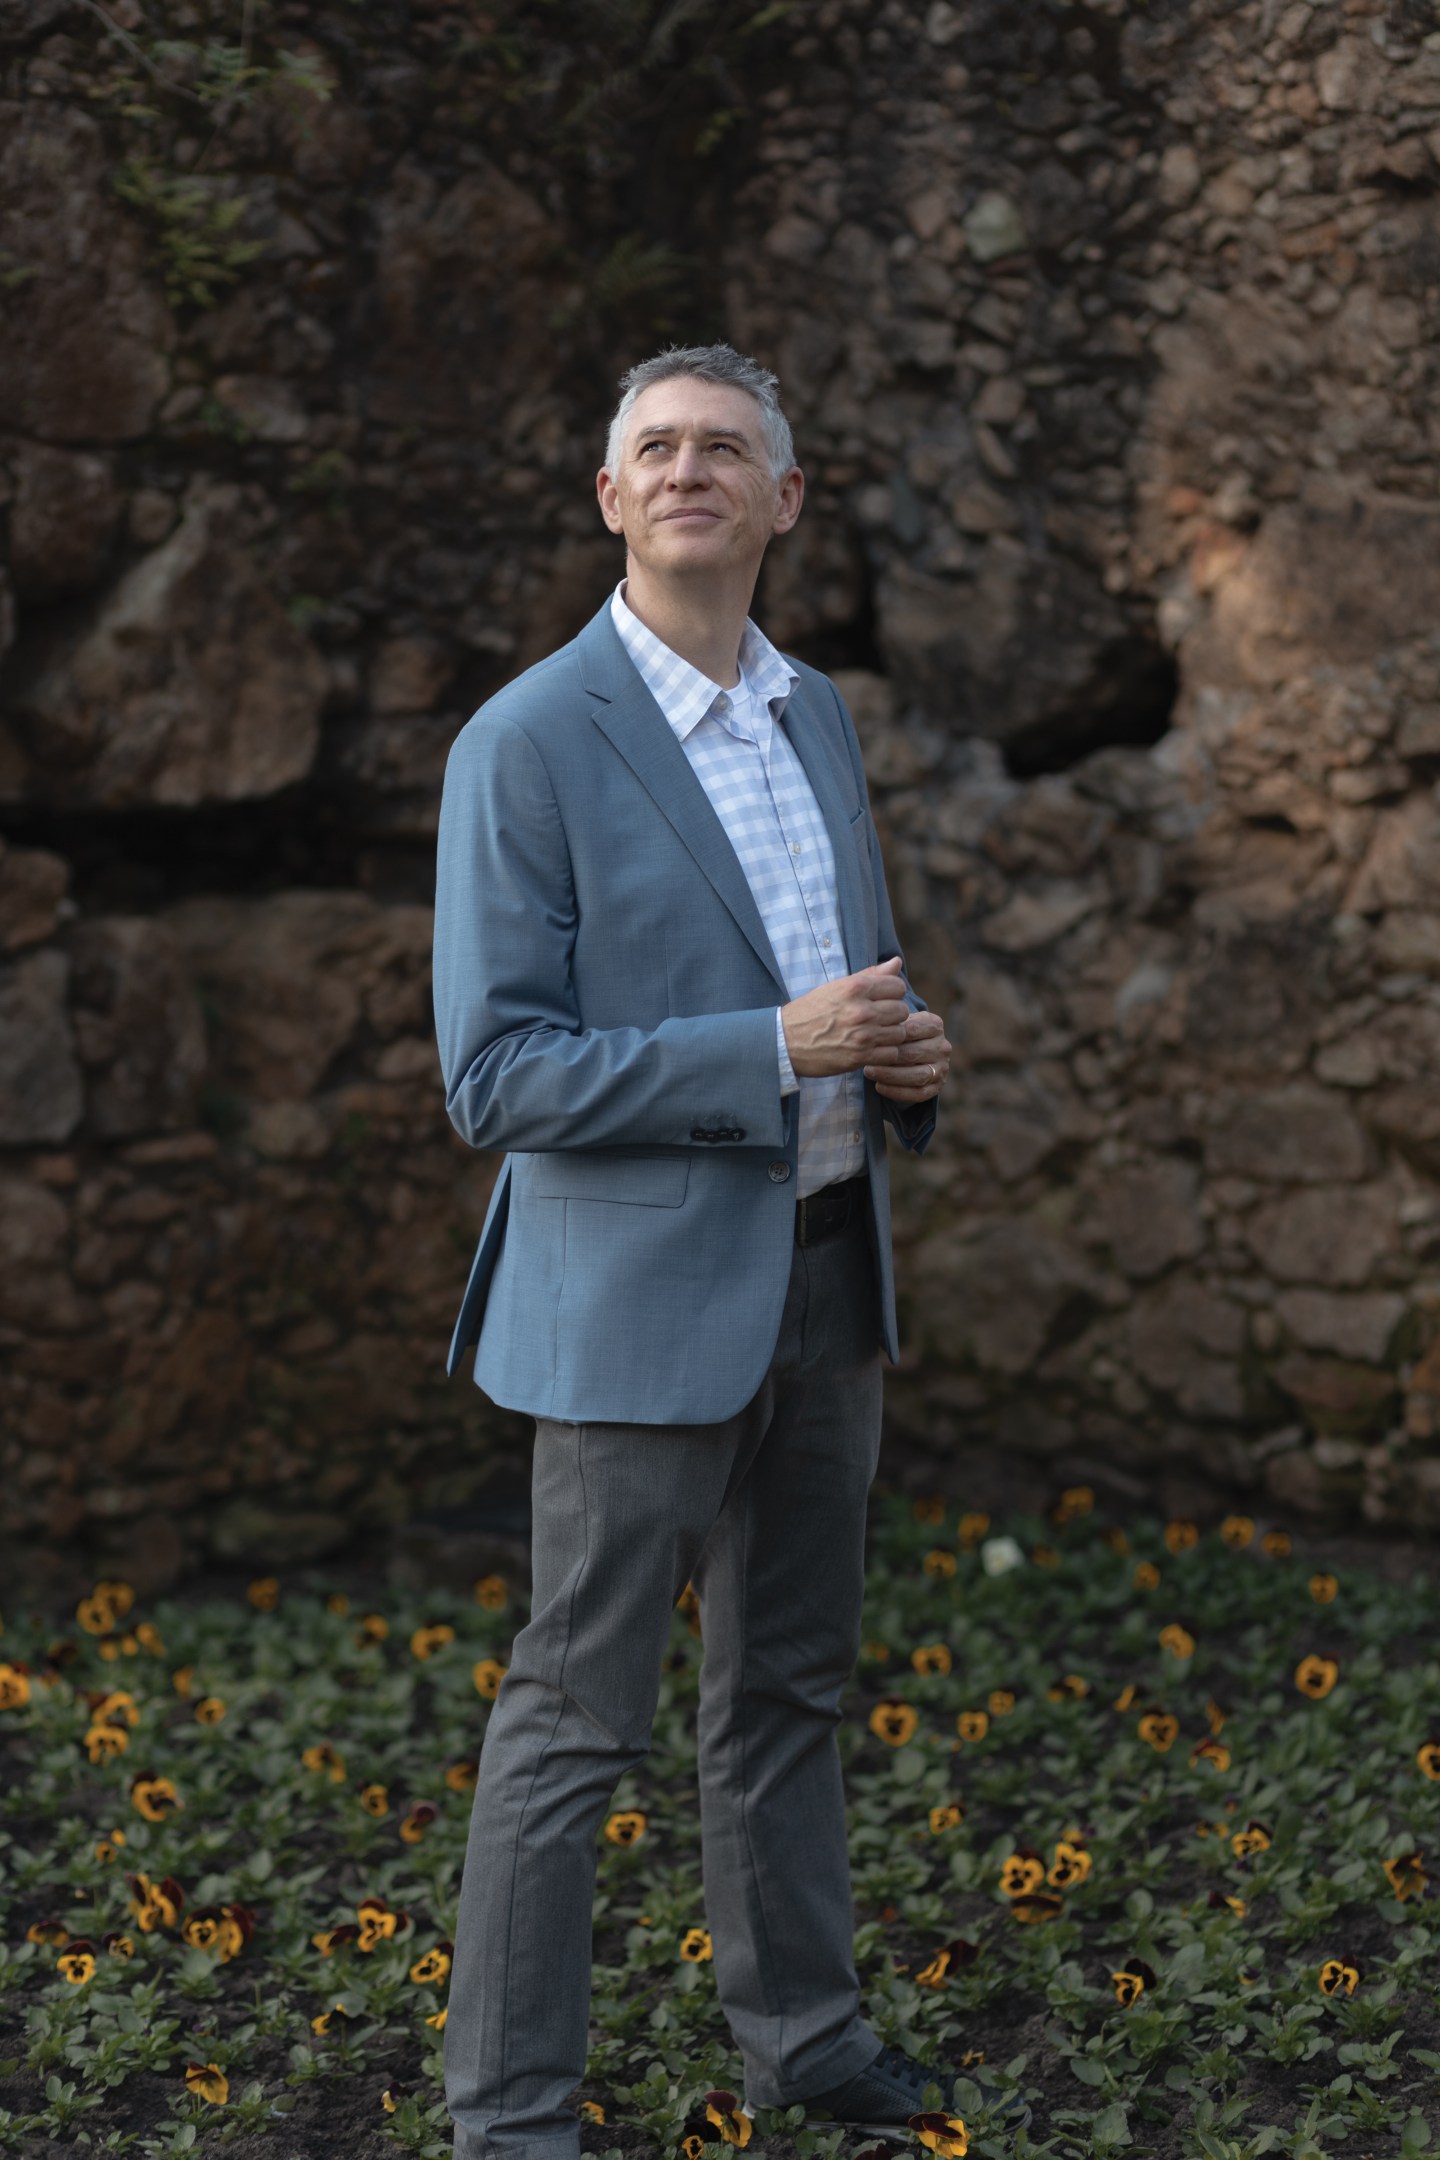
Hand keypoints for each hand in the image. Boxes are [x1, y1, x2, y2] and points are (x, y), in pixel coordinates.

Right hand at [781, 957, 909, 1077]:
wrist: (785, 1042)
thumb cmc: (810, 1012)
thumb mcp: (836, 987)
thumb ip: (870, 975)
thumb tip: (897, 961)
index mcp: (855, 988)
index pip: (897, 985)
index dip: (892, 993)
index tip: (881, 1000)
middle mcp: (861, 1010)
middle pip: (902, 1010)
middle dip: (893, 1014)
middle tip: (878, 1019)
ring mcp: (862, 1035)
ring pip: (900, 1032)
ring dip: (891, 1034)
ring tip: (875, 1034)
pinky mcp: (861, 1057)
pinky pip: (892, 1053)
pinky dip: (885, 1052)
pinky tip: (872, 1048)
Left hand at [864, 1007, 951, 1103]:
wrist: (913, 1053)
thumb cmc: (900, 1035)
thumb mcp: (898, 1023)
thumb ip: (891, 1024)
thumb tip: (872, 1030)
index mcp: (935, 1026)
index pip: (912, 1029)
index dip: (890, 1036)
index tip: (870, 1040)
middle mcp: (942, 1047)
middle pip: (913, 1054)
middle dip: (887, 1058)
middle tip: (866, 1059)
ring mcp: (942, 1069)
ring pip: (918, 1076)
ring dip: (890, 1076)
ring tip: (870, 1072)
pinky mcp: (936, 1087)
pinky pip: (918, 1093)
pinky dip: (897, 1092)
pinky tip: (879, 1086)